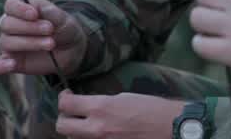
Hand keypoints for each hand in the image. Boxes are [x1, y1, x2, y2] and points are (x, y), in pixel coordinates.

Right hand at [0, 0, 85, 76]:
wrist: (71, 49)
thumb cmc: (63, 28)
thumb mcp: (61, 17)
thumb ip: (49, 12)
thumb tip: (35, 9)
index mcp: (21, 8)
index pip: (10, 5)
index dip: (20, 9)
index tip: (35, 14)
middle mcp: (10, 25)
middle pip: (7, 24)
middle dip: (29, 27)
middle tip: (50, 29)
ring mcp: (9, 44)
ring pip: (6, 42)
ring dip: (29, 43)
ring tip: (50, 44)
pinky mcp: (10, 62)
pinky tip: (12, 65)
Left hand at [54, 90, 183, 137]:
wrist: (169, 127)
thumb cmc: (150, 108)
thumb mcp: (123, 97)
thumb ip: (100, 103)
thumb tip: (86, 105)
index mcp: (101, 107)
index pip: (66, 105)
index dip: (63, 98)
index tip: (68, 95)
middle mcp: (97, 128)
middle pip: (62, 125)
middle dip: (64, 117)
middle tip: (73, 111)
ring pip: (73, 138)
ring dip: (77, 130)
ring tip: (88, 122)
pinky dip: (91, 138)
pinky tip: (101, 132)